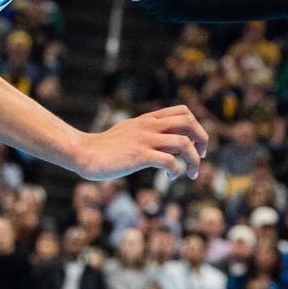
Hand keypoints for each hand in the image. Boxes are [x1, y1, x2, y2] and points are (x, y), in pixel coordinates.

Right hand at [73, 105, 208, 180]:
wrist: (85, 152)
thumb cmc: (107, 146)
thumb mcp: (131, 131)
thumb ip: (149, 132)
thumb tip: (169, 143)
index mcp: (149, 119)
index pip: (184, 112)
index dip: (196, 127)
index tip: (196, 145)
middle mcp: (150, 126)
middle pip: (189, 123)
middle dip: (202, 140)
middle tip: (201, 157)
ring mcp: (145, 140)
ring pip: (183, 143)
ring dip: (194, 160)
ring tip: (191, 173)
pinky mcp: (139, 156)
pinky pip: (169, 161)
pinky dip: (177, 170)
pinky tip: (172, 176)